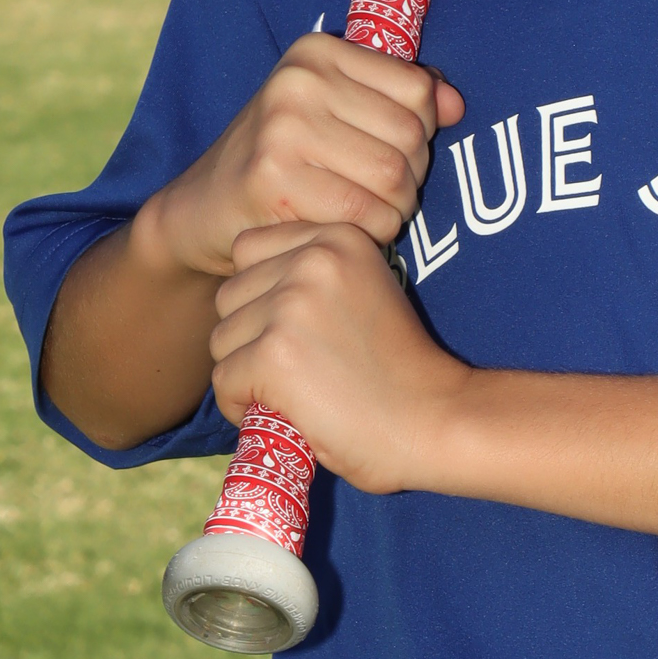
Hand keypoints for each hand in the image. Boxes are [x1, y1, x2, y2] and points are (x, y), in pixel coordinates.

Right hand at [141, 37, 464, 280]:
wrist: (205, 207)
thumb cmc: (286, 157)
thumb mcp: (339, 109)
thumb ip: (402, 98)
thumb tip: (456, 106)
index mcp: (317, 52)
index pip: (418, 89)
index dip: (422, 131)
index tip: (392, 150)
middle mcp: (298, 81)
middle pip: (411, 137)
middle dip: (411, 176)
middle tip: (382, 193)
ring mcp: (282, 129)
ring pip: (395, 179)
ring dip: (395, 209)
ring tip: (369, 211)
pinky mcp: (273, 180)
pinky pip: (365, 216)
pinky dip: (371, 233)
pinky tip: (346, 229)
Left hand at [208, 222, 470, 493]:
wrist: (435, 422)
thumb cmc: (401, 369)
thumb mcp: (367, 290)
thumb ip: (316, 275)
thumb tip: (249, 286)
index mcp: (339, 237)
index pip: (249, 250)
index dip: (264, 297)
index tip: (303, 331)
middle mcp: (313, 259)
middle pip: (230, 295)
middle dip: (251, 337)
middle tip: (302, 369)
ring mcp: (291, 305)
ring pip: (222, 340)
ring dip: (247, 374)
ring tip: (297, 393)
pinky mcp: (273, 354)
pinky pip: (224, 382)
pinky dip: (244, 407)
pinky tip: (288, 414)